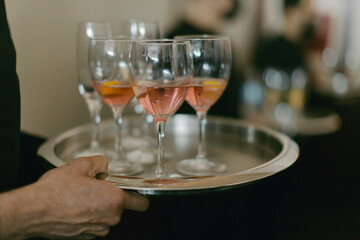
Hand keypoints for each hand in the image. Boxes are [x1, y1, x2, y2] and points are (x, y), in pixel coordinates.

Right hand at [0, 155, 148, 238]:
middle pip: (120, 207)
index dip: (138, 195)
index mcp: (115, 201)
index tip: (132, 190)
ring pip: (106, 215)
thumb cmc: (56, 191)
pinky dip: (88, 215)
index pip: (142, 203)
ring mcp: (97, 230)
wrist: (32, 211)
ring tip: (79, 196)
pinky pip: (93, 223)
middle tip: (93, 186)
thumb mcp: (81, 165)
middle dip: (110, 196)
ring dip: (98, 206)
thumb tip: (104, 166)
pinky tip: (73, 206)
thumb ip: (100, 162)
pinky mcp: (84, 236)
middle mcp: (109, 219)